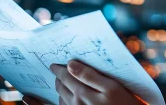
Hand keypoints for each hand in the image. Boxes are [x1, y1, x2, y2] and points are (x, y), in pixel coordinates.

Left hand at [22, 60, 146, 104]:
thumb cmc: (124, 103)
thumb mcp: (112, 87)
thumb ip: (90, 75)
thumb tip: (71, 64)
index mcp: (82, 93)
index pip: (66, 76)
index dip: (60, 68)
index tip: (55, 63)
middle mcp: (75, 104)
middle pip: (61, 86)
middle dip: (58, 77)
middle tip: (56, 69)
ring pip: (60, 97)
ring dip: (57, 88)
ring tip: (58, 81)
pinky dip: (48, 102)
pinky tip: (41, 98)